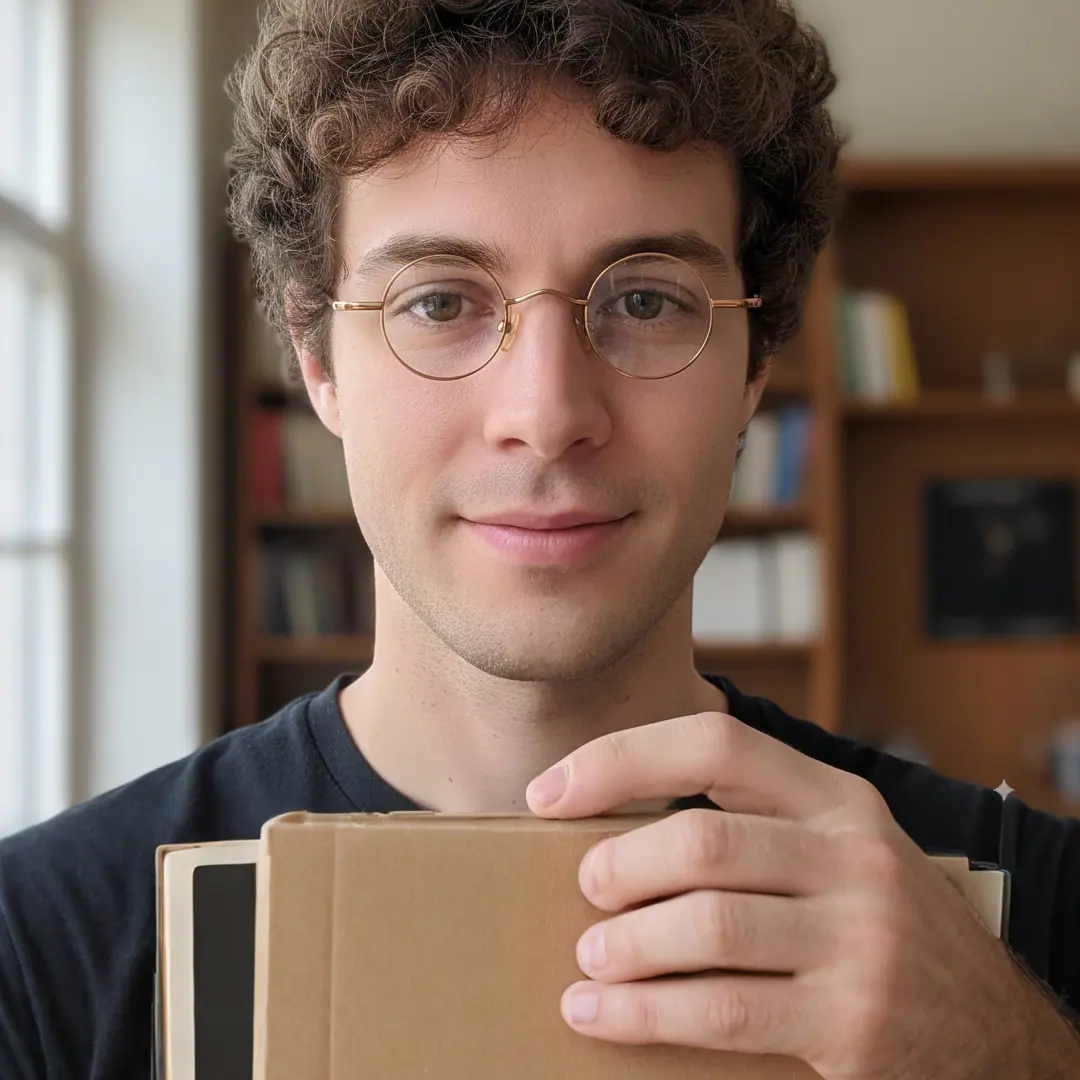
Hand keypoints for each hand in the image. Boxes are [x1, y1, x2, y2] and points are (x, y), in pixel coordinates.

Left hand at [525, 710, 1076, 1078]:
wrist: (994, 1030)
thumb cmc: (878, 928)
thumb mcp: (836, 853)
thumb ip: (753, 828)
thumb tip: (613, 826)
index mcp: (837, 799)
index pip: (715, 743)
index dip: (621, 759)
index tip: (550, 791)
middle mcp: (854, 856)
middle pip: (703, 840)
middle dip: (620, 865)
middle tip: (586, 888)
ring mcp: (862, 939)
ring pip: (708, 926)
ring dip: (626, 944)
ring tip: (588, 957)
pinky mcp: (854, 1022)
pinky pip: (723, 1011)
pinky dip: (644, 1013)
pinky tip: (601, 1014)